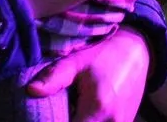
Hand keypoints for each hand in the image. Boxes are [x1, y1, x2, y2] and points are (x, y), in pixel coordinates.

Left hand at [27, 28, 149, 121]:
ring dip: (79, 119)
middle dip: (66, 119)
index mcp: (98, 108)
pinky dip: (90, 120)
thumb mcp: (77, 61)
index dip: (55, 121)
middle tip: (59, 108)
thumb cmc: (104, 54)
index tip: (46, 114)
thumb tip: (30, 90)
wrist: (136, 52)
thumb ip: (54, 77)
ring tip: (72, 106)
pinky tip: (83, 109)